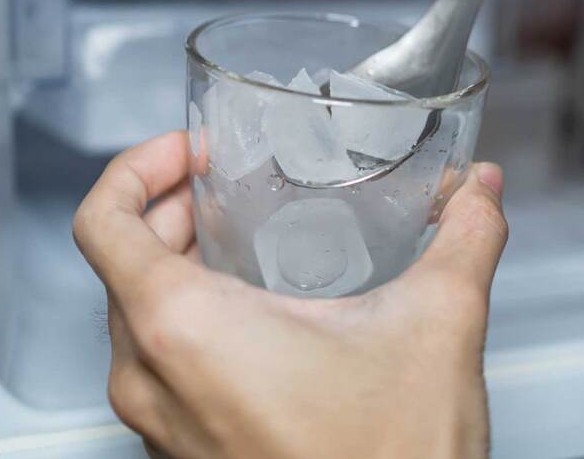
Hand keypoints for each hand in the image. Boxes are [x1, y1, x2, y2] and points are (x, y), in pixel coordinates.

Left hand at [73, 132, 508, 458]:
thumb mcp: (437, 327)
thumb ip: (465, 239)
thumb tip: (482, 193)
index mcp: (185, 330)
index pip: (101, 222)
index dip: (132, 167)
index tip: (184, 154)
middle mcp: (152, 381)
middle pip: (119, 264)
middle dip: (167, 211)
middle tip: (218, 189)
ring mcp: (160, 428)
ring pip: (133, 320)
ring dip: (173, 269)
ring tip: (233, 246)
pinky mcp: (184, 456)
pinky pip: (155, 372)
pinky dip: (184, 328)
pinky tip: (251, 321)